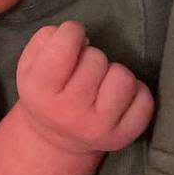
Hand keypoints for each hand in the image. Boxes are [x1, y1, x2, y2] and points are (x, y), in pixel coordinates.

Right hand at [15, 21, 153, 153]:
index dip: (70, 32)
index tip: (70, 39)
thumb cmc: (45, 93)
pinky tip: (117, 97)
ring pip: (123, 77)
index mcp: (40, 91)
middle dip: (90, 56)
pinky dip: (135, 92)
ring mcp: (99, 127)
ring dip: (114, 73)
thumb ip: (46, 39)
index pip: (64, 44)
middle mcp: (69, 112)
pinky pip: (144, 100)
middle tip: (82, 70)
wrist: (54, 141)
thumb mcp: (29, 65)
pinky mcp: (123, 137)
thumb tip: (80, 36)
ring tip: (102, 83)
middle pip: (96, 58)